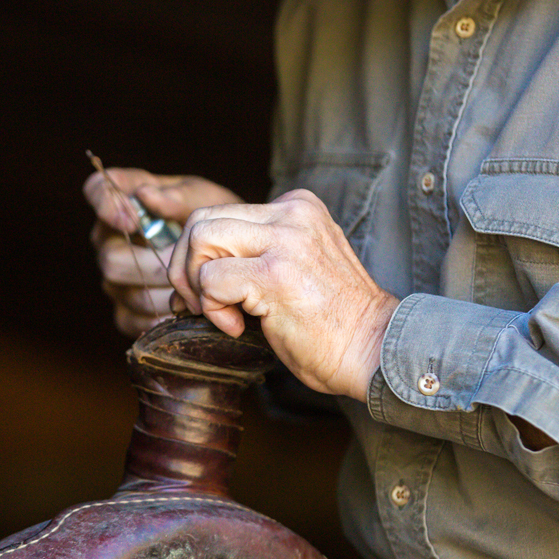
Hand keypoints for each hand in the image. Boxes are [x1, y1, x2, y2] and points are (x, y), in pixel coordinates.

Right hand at [83, 168, 242, 336]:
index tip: (132, 220)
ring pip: (128, 292)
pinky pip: (134, 319)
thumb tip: (146, 194)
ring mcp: (115, 280)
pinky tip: (187, 308)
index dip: (106, 205)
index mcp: (124, 204)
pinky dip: (164, 316)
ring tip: (197, 286)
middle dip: (156, 264)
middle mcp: (110, 242)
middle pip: (112, 259)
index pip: (96, 190)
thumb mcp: (204, 201)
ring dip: (168, 292)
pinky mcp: (126, 312)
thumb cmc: (210, 223)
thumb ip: (178, 197)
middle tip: (190, 264)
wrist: (228, 260)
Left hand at [168, 188, 398, 401]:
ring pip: (200, 240)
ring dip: (196, 285)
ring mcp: (284, 242)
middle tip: (200, 305)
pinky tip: (240, 327)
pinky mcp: (275, 275)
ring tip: (221, 314)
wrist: (374, 350)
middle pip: (201, 220)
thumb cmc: (333, 322)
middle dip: (185, 267)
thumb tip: (193, 264)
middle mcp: (291, 215)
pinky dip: (213, 309)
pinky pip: (211, 280)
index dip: (200, 256)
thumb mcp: (296, 266)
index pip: (220, 213)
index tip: (212, 293)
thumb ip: (257, 252)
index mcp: (296, 208)